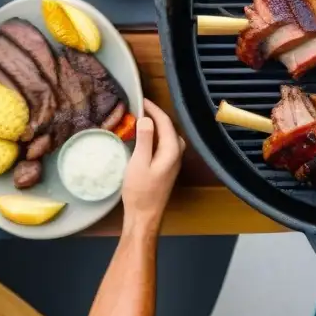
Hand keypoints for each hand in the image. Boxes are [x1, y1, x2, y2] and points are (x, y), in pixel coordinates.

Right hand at [122, 100, 183, 232]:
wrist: (144, 216)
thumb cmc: (140, 191)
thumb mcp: (139, 163)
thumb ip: (145, 139)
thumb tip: (146, 118)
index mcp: (173, 149)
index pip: (165, 121)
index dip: (153, 108)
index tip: (140, 99)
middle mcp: (178, 152)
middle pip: (168, 126)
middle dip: (154, 115)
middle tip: (137, 106)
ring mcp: (174, 160)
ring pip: (166, 135)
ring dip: (154, 125)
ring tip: (139, 117)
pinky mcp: (168, 166)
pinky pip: (163, 143)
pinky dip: (154, 135)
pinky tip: (144, 136)